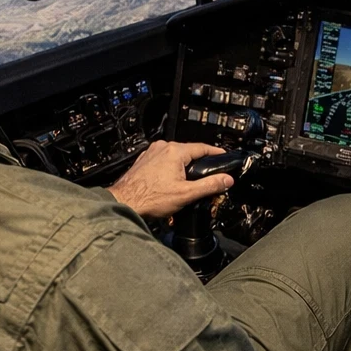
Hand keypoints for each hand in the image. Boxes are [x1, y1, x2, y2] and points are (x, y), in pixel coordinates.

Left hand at [108, 141, 233, 219]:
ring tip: (190, 181)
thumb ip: (209, 185)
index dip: (216, 153)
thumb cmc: (149, 199)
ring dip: (184, 167)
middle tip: (209, 174)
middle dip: (200, 163)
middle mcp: (162, 148)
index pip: (202, 147)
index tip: (223, 156)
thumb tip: (226, 180)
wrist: (124, 203)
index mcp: (174, 151)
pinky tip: (172, 182)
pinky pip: (164, 161)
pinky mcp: (144, 162)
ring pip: (175, 157)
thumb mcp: (186, 194)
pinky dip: (171, 169)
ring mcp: (151, 154)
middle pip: (189, 152)